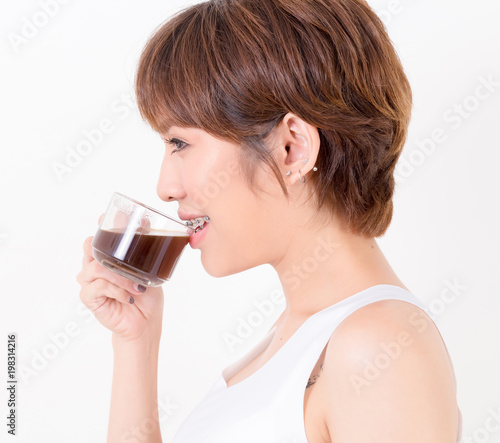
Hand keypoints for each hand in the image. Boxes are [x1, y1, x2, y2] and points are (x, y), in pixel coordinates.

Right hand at [77, 223, 163, 341]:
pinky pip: (98, 287)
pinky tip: (128, 297)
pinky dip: (117, 290)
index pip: (98, 237)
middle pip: (89, 247)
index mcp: (107, 258)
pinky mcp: (89, 298)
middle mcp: (94, 267)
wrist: (145, 322)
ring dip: (120, 276)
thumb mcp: (149, 269)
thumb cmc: (146, 296)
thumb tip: (149, 225)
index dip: (100, 226)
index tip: (105, 217)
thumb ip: (146, 251)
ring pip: (97, 267)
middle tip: (126, 257)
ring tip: (137, 286)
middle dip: (107, 248)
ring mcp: (89, 282)